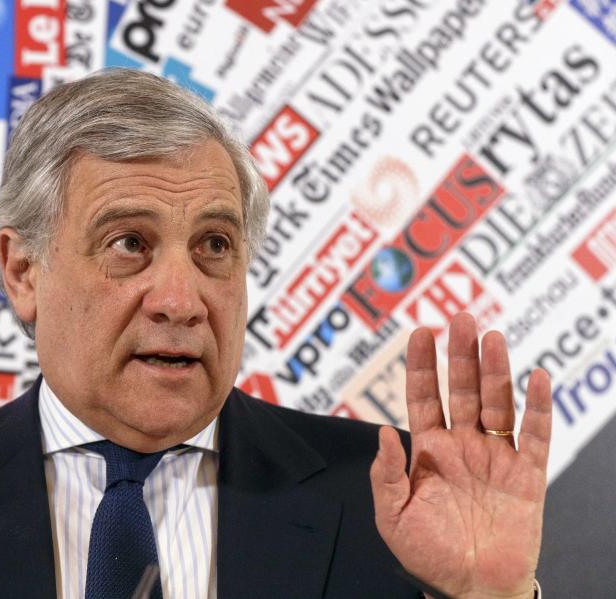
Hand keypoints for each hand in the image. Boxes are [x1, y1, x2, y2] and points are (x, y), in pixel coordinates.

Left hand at [370, 313, 551, 598]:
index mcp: (428, 451)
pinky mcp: (526, 476)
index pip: (424, 397)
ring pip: (497, 403)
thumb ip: (387, 475)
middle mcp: (462, 445)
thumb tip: (382, 432)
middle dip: (461, 354)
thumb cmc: (429, 554)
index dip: (422, 365)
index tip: (420, 332)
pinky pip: (534, 435)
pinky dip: (538, 407)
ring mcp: (495, 457)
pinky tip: (537, 378)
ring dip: (495, 370)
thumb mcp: (393, 516)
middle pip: (462, 390)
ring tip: (491, 337)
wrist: (472, 588)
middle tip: (461, 318)